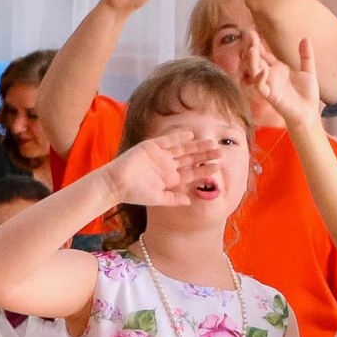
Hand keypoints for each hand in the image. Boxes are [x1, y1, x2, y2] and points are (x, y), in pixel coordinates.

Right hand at [96, 130, 219, 207]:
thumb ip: (173, 199)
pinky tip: (190, 135)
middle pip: (191, 159)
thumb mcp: (157, 198)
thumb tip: (190, 201)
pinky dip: (178, 137)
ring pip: (183, 149)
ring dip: (196, 146)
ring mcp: (160, 155)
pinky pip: (167, 140)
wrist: (115, 184)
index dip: (204, 169)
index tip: (218, 167)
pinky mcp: (150, 146)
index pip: (192, 172)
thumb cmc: (134, 193)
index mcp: (170, 178)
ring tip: (211, 143)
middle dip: (205, 155)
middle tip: (221, 152)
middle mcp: (167, 165)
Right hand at [244, 37, 324, 130]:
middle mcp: (270, 75)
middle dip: (252, 48)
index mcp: (277, 68)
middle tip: (249, 35)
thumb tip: (305, 38)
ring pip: (255, 71)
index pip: (264, 54)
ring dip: (252, 61)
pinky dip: (260, 79)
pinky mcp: (270, 96)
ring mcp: (268, 85)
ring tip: (251, 49)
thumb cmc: (306, 94)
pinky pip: (261, 87)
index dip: (258, 44)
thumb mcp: (308, 71)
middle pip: (256, 59)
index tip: (253, 32)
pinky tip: (263, 70)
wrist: (309, 112)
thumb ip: (306, 55)